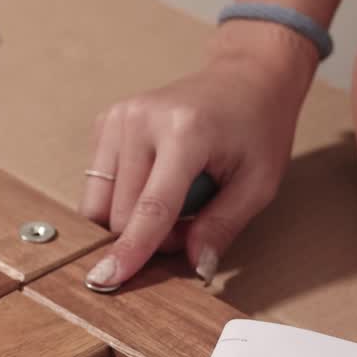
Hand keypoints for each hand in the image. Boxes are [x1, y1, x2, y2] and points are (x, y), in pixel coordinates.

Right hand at [77, 23, 314, 289]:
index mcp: (185, 132)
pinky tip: (152, 183)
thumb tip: (193, 265)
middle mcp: (141, 120)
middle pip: (120, 212)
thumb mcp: (258, 183)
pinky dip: (121, 198)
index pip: (151, 207)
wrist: (245, 76)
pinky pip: (98, 184)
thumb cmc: (256, 127)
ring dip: (130, 219)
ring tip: (171, 201)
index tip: (107, 279)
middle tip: (189, 222)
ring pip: (100, 202)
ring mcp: (117, 118)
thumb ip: (222, 226)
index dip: (130, 250)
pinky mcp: (105, 122)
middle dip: (147, 236)